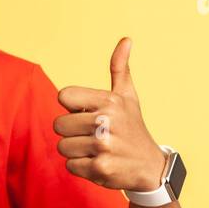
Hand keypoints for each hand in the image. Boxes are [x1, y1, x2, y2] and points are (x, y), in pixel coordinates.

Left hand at [54, 37, 167, 191]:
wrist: (150, 167)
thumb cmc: (132, 127)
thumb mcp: (128, 96)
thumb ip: (120, 68)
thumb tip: (126, 39)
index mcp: (109, 101)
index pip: (63, 96)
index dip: (71, 108)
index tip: (88, 113)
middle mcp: (107, 122)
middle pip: (58, 125)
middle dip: (72, 132)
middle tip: (93, 135)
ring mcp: (104, 146)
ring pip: (62, 146)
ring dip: (76, 151)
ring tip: (97, 150)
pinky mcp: (101, 168)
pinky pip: (70, 166)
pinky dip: (82, 167)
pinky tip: (100, 163)